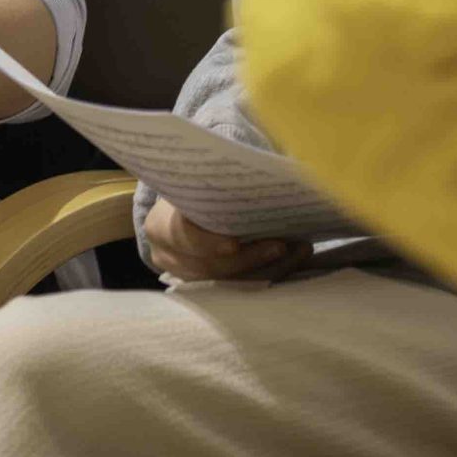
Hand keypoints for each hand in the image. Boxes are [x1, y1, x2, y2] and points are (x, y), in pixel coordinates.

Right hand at [142, 198, 308, 282]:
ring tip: (296, 250)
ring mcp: (189, 278)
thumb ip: (212, 183)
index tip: (234, 243)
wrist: (178, 214)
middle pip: (210, 266)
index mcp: (160, 227)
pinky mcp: (209, 288)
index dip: (208, 243)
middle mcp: (170, 258)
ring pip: (230, 281)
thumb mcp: (192, 183)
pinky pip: (241, 287)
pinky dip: (267, 273)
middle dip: (249, 257)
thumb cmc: (191, 192)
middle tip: (281, 245)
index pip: (182, 237)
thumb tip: (251, 169)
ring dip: (266, 266)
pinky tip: (291, 259)